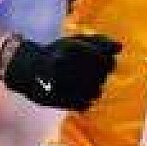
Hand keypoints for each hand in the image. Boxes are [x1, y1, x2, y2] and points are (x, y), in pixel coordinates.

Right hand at [3, 34, 121, 110]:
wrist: (27, 70)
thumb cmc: (57, 53)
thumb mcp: (75, 42)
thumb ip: (99, 42)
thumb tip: (119, 47)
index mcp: (71, 49)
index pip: (106, 61)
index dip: (108, 62)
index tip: (104, 62)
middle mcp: (66, 66)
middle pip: (102, 76)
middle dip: (100, 74)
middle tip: (89, 72)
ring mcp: (62, 84)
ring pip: (96, 91)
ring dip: (94, 87)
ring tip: (82, 82)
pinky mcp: (60, 100)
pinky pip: (86, 103)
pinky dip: (85, 99)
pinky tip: (77, 92)